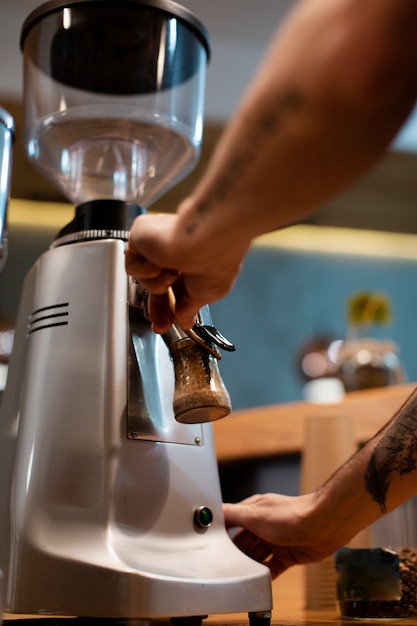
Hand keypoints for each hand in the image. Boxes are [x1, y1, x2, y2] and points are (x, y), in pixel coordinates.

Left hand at [125, 206, 248, 332]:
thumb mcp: (206, 294)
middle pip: (158, 284)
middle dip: (159, 306)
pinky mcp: (141, 235)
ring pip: (145, 278)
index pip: (178, 288)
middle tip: (160, 323)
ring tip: (172, 274)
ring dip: (157, 284)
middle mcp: (178, 249)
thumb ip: (190, 308)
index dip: (172, 308)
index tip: (169, 323)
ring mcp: (159, 241)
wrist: (203, 240)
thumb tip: (186, 321)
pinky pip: (132, 266)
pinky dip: (145, 271)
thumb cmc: (214, 259)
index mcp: (196, 261)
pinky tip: (160, 263)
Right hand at [223, 493, 340, 578]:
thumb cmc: (292, 514)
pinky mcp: (287, 555)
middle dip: (235, 554)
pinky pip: (271, 568)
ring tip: (240, 575)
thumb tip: (213, 511)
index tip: (212, 546)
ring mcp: (275, 540)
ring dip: (249, 566)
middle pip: (243, 543)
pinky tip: (257, 582)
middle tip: (224, 566)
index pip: (231, 523)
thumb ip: (232, 514)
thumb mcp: (255, 514)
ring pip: (256, 557)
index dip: (222, 534)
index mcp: (253, 511)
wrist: (324, 525)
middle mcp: (263, 525)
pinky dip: (264, 575)